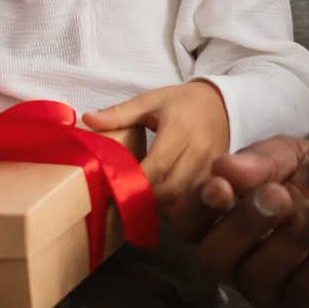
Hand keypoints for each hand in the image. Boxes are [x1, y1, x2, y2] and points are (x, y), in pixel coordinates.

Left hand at [85, 79, 232, 214]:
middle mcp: (198, 150)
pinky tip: (163, 201)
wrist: (220, 102)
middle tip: (126, 200)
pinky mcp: (217, 175)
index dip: (135, 182)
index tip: (114, 189)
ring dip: (162, 206)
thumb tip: (88, 119)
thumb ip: (119, 113)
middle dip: (147, 200)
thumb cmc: (181, 103)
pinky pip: (196, 199)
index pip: (155, 166)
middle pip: (172, 189)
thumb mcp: (150, 101)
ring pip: (185, 199)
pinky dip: (178, 205)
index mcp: (178, 130)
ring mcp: (211, 165)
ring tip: (142, 203)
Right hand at [174, 136, 308, 307]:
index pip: (187, 224)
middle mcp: (240, 261)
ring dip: (285, 242)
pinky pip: (302, 293)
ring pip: (256, 278)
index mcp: (226, 220)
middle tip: (276, 197)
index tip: (220, 187)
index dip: (197, 208)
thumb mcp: (295, 157)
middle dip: (242, 226)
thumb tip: (225, 168)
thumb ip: (262, 160)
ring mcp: (271, 292)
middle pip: (214, 258)